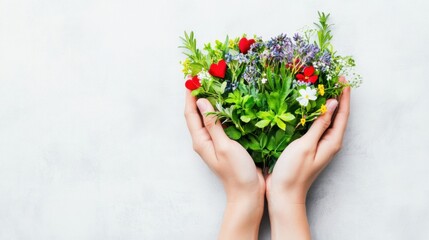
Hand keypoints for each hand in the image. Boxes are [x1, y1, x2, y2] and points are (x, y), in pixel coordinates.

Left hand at [184, 90, 264, 239]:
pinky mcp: (226, 142)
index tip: (191, 78)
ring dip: (210, 102)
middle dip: (197, 95)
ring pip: (209, 117)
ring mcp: (215, 142)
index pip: (190, 114)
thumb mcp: (224, 146)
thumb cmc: (236, 172)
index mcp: (201, 141)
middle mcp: (205, 140)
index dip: (189, 95)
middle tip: (203, 78)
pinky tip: (229, 104)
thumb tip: (201, 102)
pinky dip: (222, 111)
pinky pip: (220, 123)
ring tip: (214, 85)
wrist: (248, 192)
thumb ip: (213, 124)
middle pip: (197, 114)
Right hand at [266, 77, 350, 239]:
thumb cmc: (294, 171)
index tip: (342, 78)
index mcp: (332, 141)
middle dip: (335, 96)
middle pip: (336, 115)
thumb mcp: (306, 145)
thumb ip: (319, 125)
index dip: (343, 95)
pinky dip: (312, 114)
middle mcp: (328, 142)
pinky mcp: (307, 146)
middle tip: (330, 78)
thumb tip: (332, 104)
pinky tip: (304, 107)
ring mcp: (318, 144)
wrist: (283, 193)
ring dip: (323, 103)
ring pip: (324, 119)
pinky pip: (314, 126)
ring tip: (319, 87)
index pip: (342, 113)